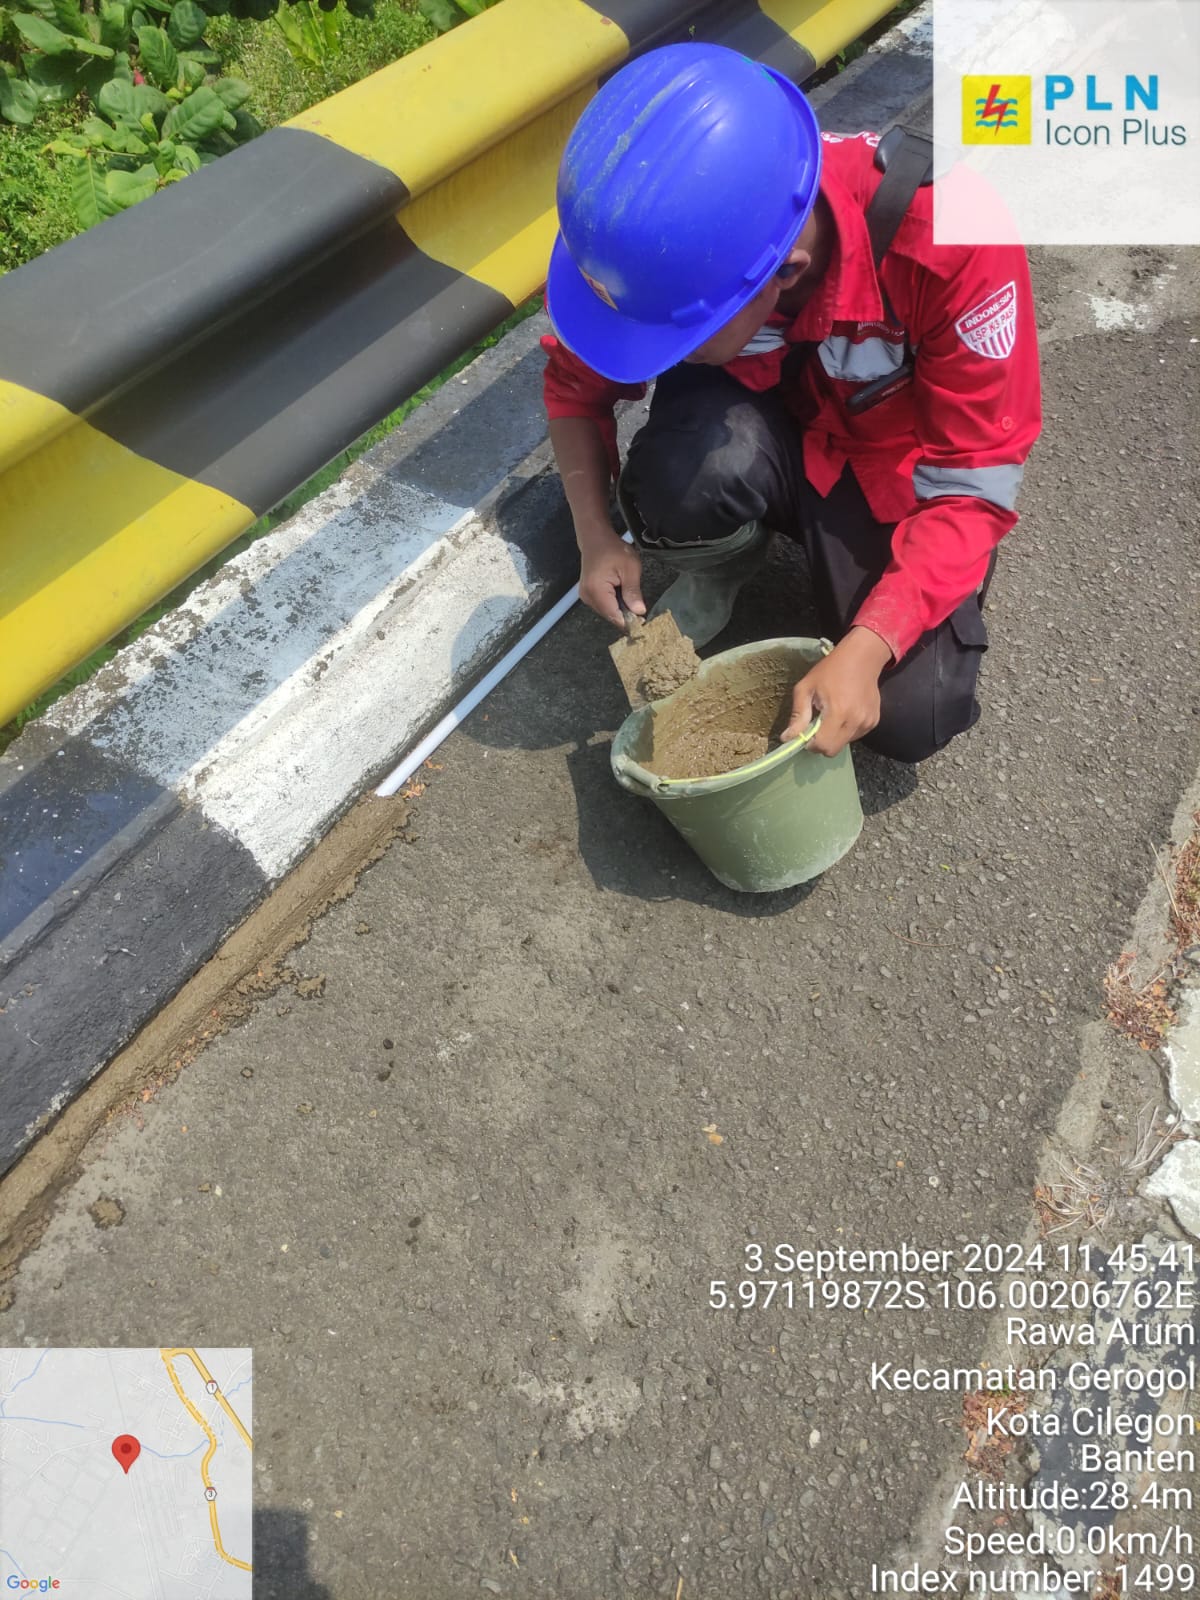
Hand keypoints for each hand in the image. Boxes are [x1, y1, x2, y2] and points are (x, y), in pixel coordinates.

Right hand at [579, 533, 644, 628]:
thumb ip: (633, 592)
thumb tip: (639, 611)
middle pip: (610, 616)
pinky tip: (620, 592)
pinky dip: (614, 602)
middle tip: (638, 603)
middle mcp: (587, 596)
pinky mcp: (588, 594)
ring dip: (620, 608)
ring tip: (627, 592)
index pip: (614, 616)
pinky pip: (604, 605)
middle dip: (626, 614)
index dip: (630, 621)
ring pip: (608, 612)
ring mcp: (586, 596)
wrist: (596, 538)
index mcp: (596, 590)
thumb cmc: (613, 549)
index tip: (643, 620)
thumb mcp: (630, 568)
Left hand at [781, 627, 892, 755]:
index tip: (806, 733)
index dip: (811, 744)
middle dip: (821, 744)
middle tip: (816, 726)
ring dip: (834, 736)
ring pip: (844, 744)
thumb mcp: (806, 687)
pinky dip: (846, 731)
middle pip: (833, 750)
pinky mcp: (874, 721)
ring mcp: (867, 722)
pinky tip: (844, 713)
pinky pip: (855, 736)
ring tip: (832, 715)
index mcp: (838, 712)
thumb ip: (798, 715)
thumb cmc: (830, 670)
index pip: (823, 746)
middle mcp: (856, 721)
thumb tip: (787, 738)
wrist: (862, 658)